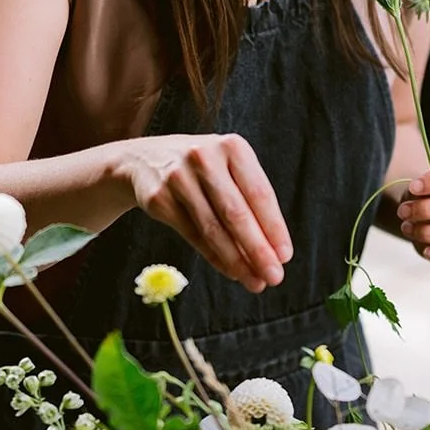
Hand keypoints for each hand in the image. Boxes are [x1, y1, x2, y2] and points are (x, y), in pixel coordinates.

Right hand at [121, 134, 292, 292]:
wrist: (144, 160)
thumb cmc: (203, 170)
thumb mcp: (229, 170)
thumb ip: (251, 204)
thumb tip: (274, 252)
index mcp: (232, 147)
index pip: (259, 193)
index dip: (274, 228)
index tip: (285, 256)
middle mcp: (204, 158)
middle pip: (236, 213)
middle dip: (258, 250)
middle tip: (274, 277)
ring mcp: (178, 177)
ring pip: (213, 228)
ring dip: (237, 261)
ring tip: (255, 282)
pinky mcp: (158, 198)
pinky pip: (192, 235)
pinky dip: (214, 257)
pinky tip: (231, 271)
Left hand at [395, 163, 429, 270]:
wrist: (424, 217)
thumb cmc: (425, 198)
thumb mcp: (420, 189)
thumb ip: (419, 192)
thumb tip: (417, 201)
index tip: (414, 187)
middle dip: (428, 210)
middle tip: (403, 211)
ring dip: (429, 233)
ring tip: (407, 228)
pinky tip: (426, 251)